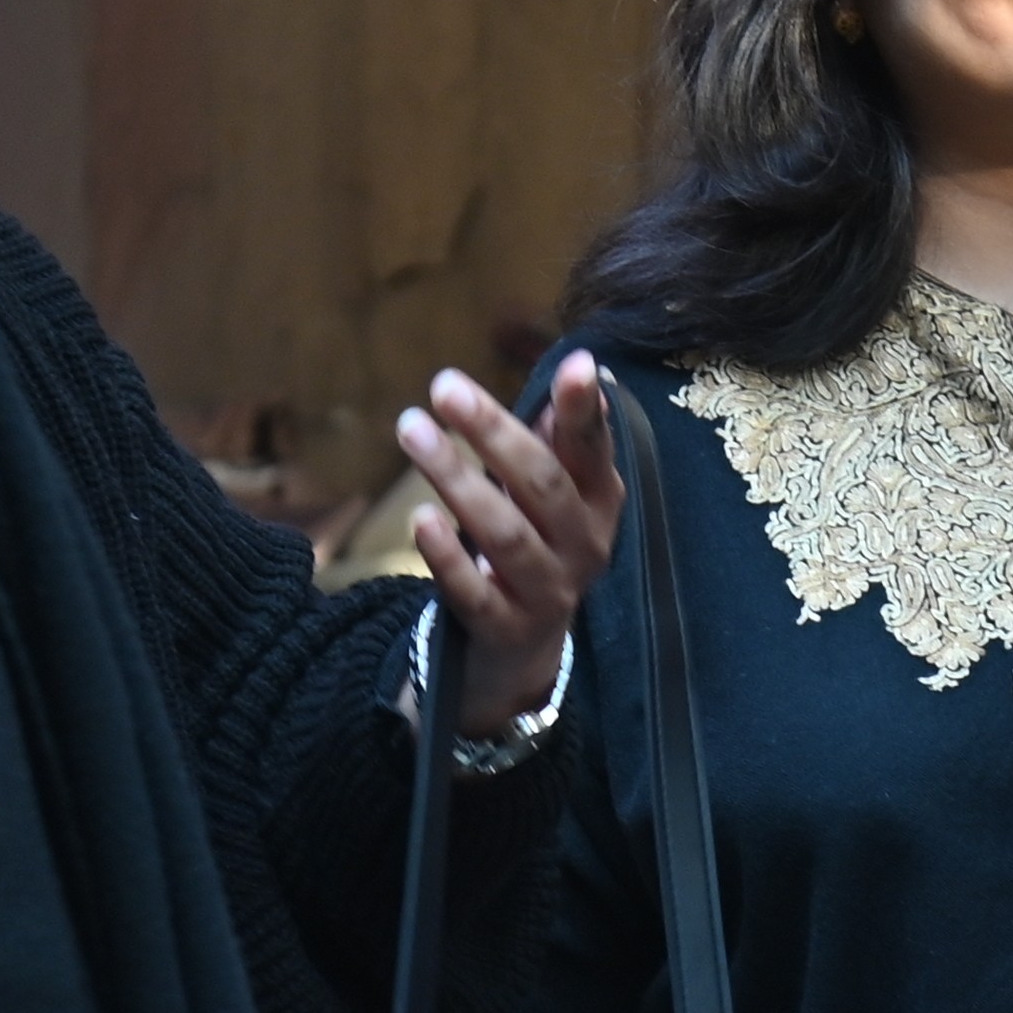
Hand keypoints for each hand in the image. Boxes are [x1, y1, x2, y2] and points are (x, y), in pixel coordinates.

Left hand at [398, 352, 623, 733]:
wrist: (523, 648)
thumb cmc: (535, 542)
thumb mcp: (554, 490)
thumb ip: (561, 434)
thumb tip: (579, 365)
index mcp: (600, 502)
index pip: (593, 449)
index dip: (584, 409)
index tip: (574, 364)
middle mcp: (585, 546)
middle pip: (543, 484)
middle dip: (493, 432)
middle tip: (443, 387)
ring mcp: (549, 592)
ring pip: (505, 534)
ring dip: (456, 479)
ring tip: (412, 431)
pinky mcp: (507, 629)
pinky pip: (475, 593)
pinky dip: (448, 557)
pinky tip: (419, 519)